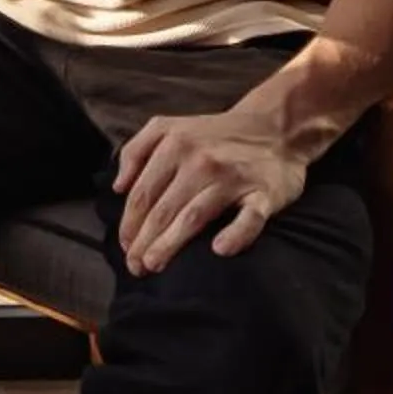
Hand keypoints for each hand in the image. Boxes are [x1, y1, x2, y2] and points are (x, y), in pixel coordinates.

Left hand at [112, 104, 311, 275]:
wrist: (275, 126)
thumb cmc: (215, 134)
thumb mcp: (169, 127)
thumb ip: (136, 149)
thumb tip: (118, 187)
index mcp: (175, 143)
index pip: (143, 193)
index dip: (129, 223)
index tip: (124, 247)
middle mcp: (200, 160)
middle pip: (163, 208)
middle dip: (144, 241)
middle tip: (135, 267)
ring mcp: (232, 177)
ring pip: (194, 215)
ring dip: (170, 243)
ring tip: (154, 264)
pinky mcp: (263, 193)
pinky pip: (249, 218)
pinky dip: (235, 234)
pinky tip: (219, 250)